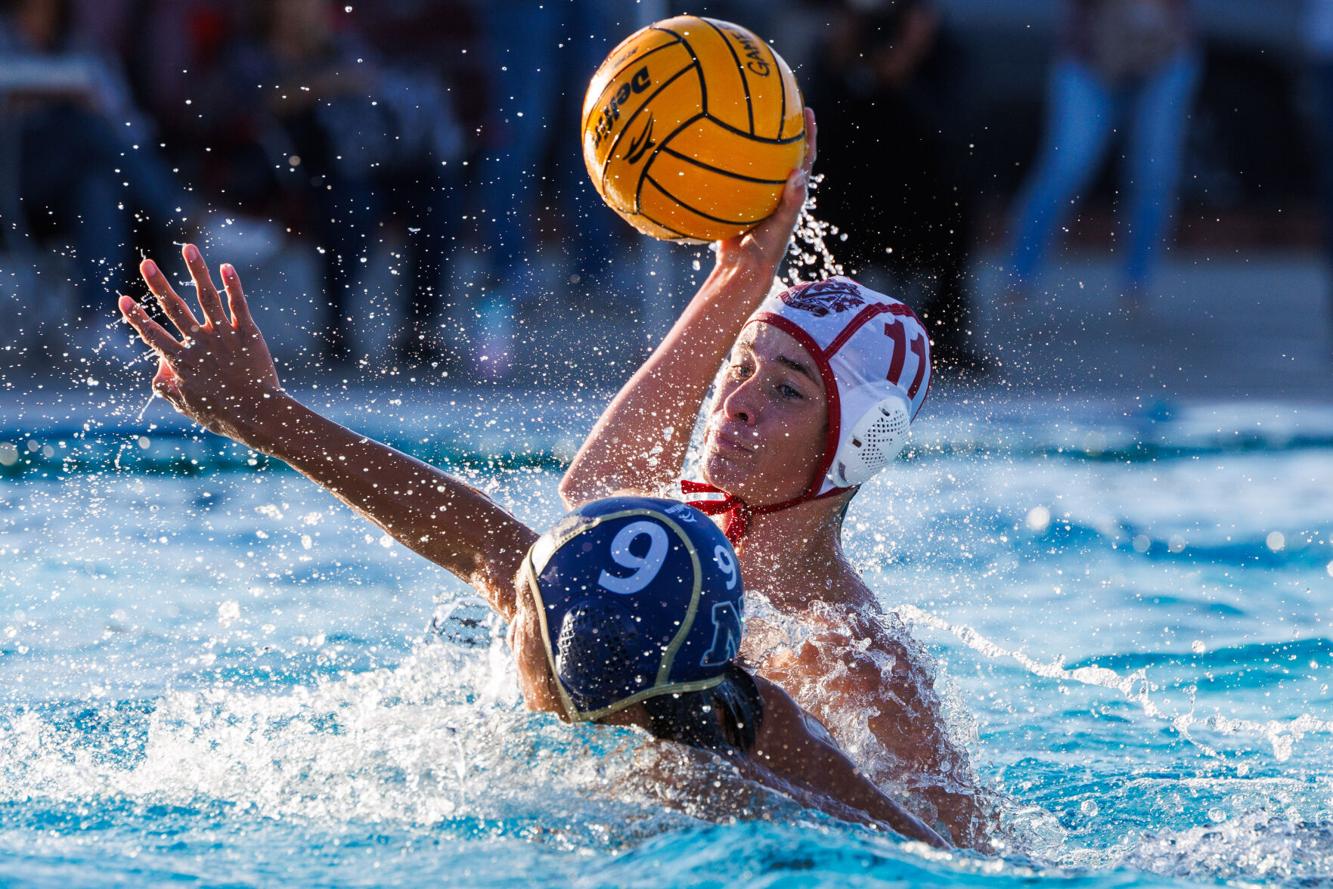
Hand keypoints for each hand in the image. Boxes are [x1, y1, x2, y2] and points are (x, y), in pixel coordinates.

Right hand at [118, 244, 283, 444]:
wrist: (259, 415)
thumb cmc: (223, 415)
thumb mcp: (187, 406)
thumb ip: (167, 388)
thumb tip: (157, 372)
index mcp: (181, 362)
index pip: (153, 335)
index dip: (136, 318)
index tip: (122, 299)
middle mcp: (199, 344)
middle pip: (175, 309)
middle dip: (158, 284)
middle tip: (145, 263)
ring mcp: (224, 336)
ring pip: (206, 297)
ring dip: (196, 270)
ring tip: (188, 248)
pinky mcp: (247, 334)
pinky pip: (238, 305)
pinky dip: (232, 285)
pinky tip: (226, 267)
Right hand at [715, 107, 817, 274]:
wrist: (741, 267)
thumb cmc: (767, 249)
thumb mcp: (782, 224)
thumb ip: (792, 200)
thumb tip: (799, 173)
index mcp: (791, 192)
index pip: (805, 157)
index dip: (809, 135)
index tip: (808, 111)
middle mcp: (775, 190)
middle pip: (781, 153)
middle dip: (781, 129)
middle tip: (776, 104)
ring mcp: (754, 195)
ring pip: (755, 163)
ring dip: (752, 143)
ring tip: (743, 118)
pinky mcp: (735, 201)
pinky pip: (729, 177)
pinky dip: (723, 163)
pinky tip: (711, 148)